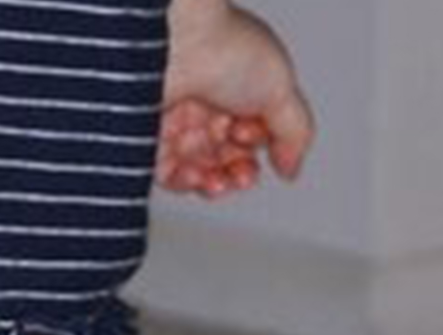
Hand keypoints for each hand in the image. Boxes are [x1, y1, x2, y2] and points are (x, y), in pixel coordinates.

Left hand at [156, 2, 316, 197]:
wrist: (179, 42)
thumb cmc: (226, 47)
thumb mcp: (280, 88)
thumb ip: (294, 132)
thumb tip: (292, 168)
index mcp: (240, 87)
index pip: (252, 135)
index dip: (260, 148)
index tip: (263, 145)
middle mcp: (207, 104)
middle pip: (224, 158)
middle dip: (238, 173)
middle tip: (242, 175)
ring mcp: (177, 121)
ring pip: (197, 170)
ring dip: (214, 183)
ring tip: (220, 181)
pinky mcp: (149, 137)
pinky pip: (167, 173)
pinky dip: (185, 182)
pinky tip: (198, 177)